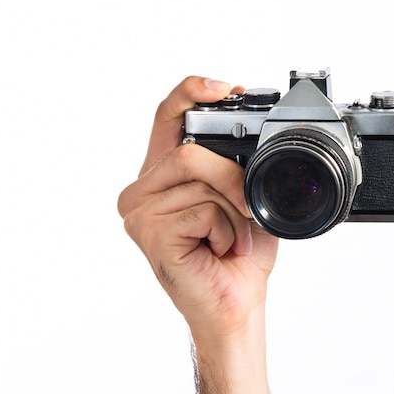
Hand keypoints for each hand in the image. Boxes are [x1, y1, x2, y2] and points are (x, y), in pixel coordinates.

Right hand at [117, 76, 278, 341]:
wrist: (235, 305)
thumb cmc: (236, 257)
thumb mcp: (243, 201)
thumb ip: (235, 167)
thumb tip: (253, 142)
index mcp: (161, 179)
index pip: (166, 119)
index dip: (191, 94)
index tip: (225, 88)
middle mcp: (142, 192)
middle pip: (189, 151)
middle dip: (232, 179)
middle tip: (248, 210)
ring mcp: (140, 214)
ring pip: (199, 179)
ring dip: (232, 213)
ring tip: (230, 240)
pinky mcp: (150, 233)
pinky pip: (202, 209)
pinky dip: (225, 230)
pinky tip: (217, 251)